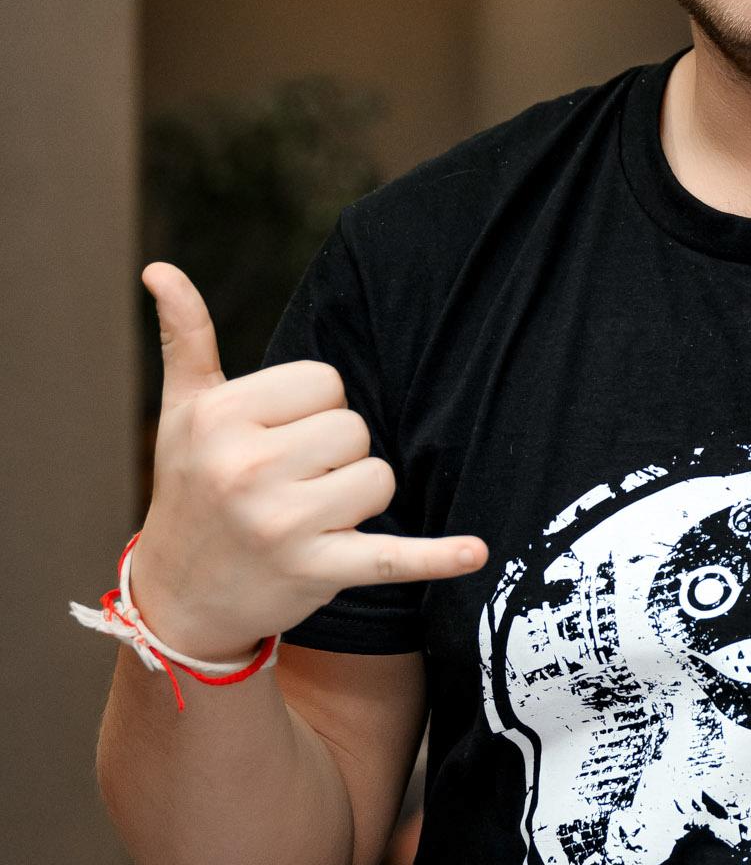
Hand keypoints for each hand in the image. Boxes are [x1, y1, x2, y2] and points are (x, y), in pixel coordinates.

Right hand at [129, 262, 486, 662]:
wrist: (179, 596)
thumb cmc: (191, 486)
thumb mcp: (184, 412)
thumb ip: (186, 338)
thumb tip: (160, 268)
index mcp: (221, 418)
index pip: (327, 381)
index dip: (315, 408)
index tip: (278, 437)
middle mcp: (246, 468)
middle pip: (356, 428)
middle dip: (337, 453)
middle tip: (292, 481)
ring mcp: (283, 524)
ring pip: (380, 478)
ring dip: (358, 497)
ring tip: (310, 515)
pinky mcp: (318, 571)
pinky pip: (395, 557)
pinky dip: (439, 557)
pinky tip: (476, 553)